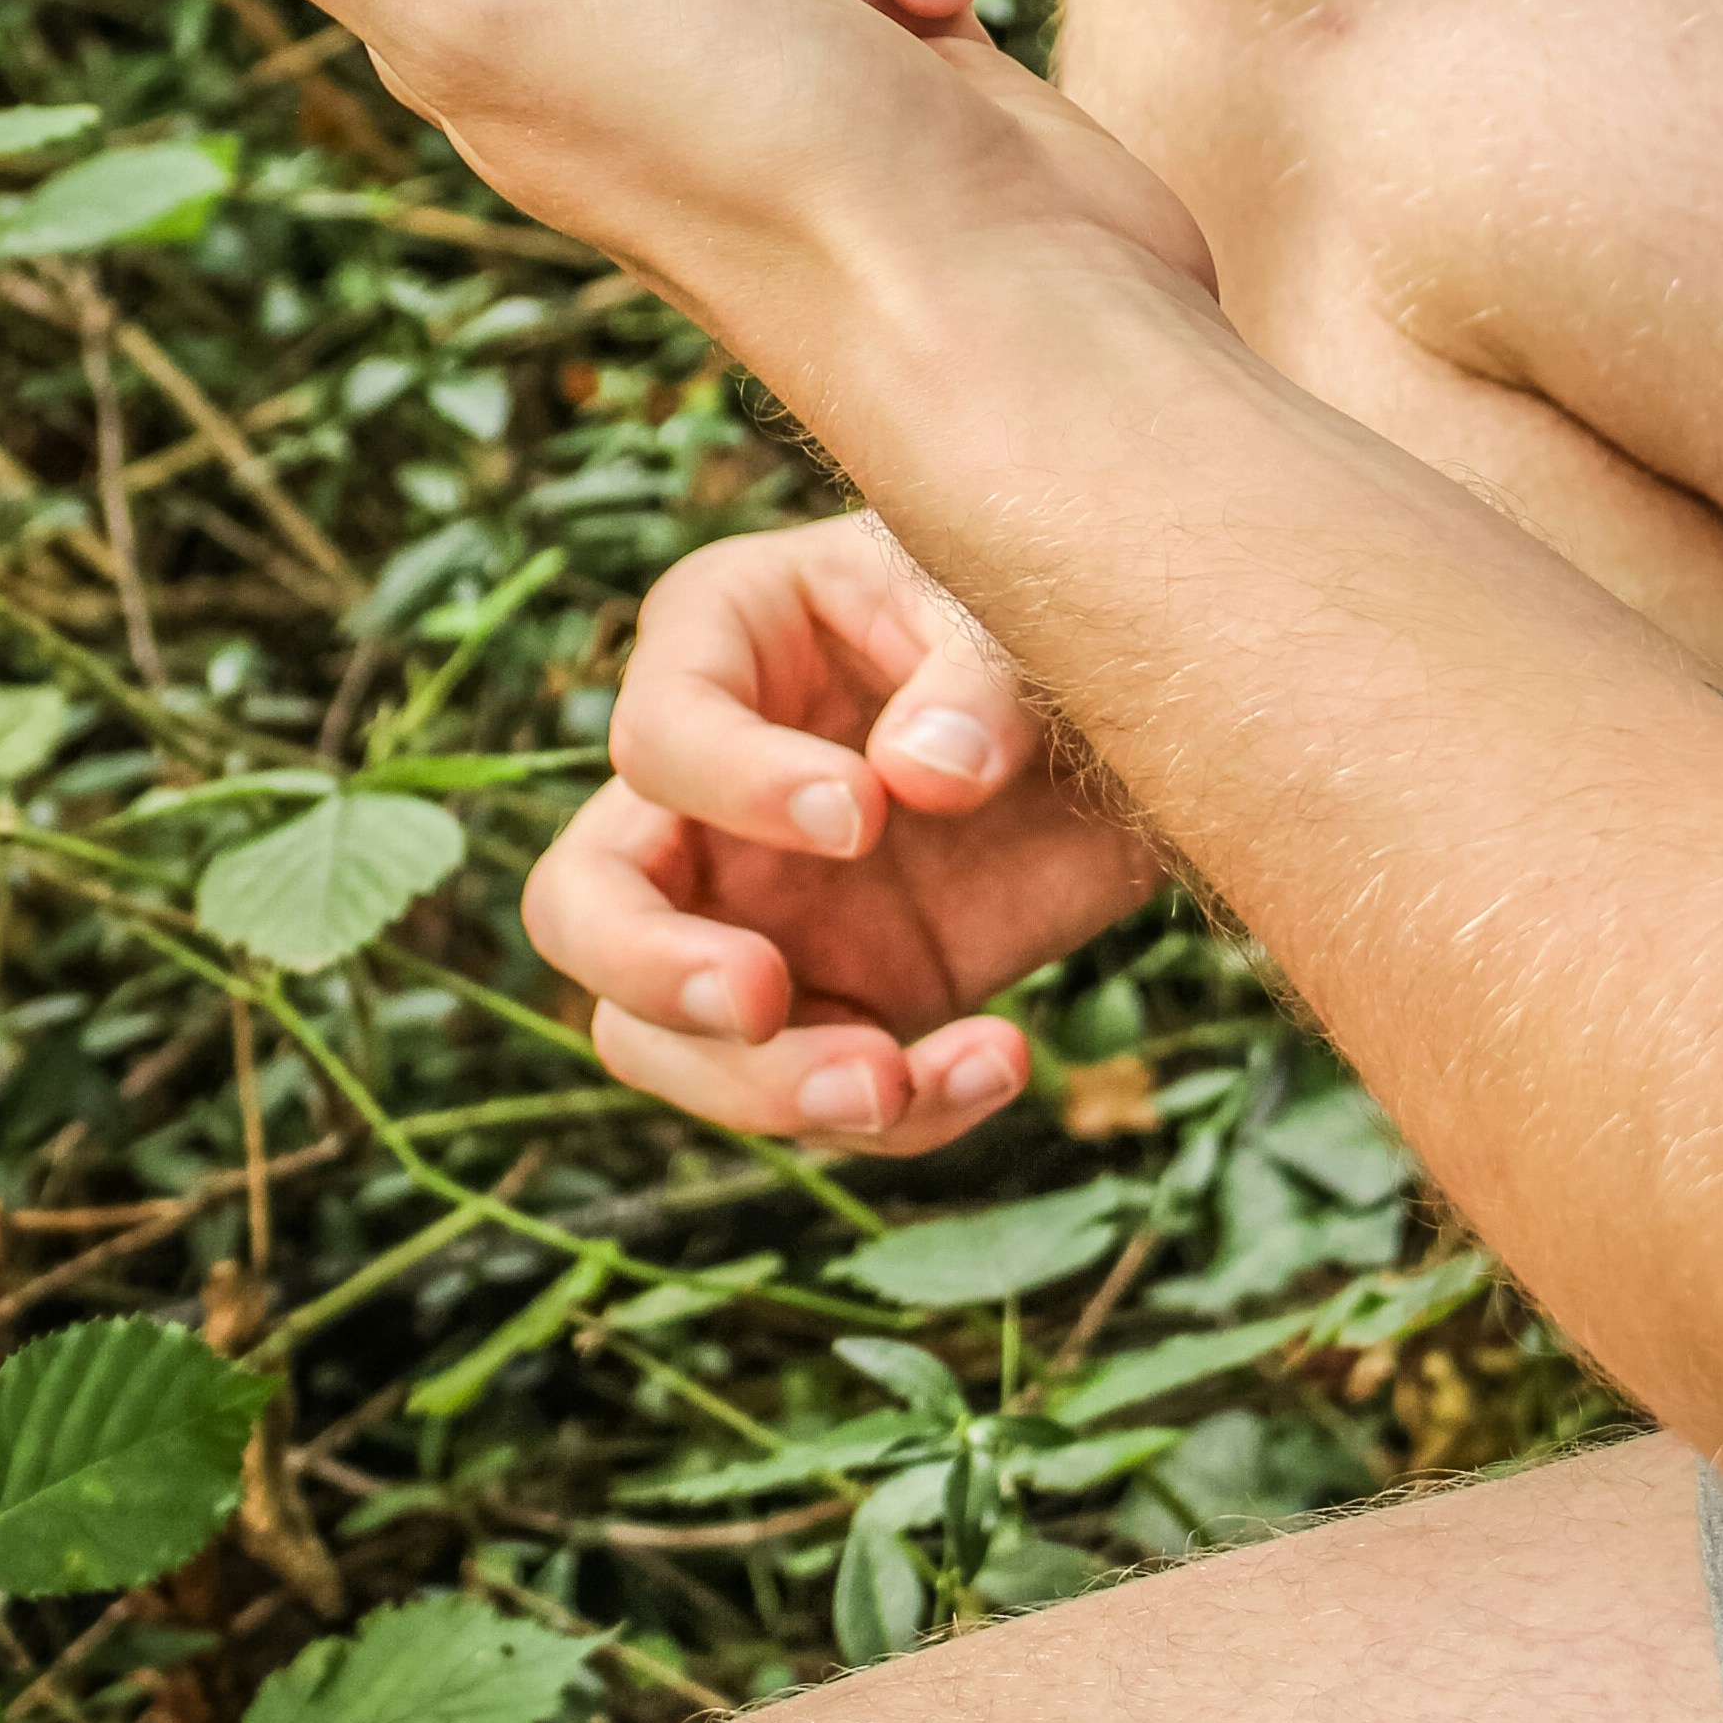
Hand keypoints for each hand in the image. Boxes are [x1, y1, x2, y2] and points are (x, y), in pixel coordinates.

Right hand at [523, 517, 1163, 1151]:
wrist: (1143, 710)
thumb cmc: (1043, 610)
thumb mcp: (1018, 610)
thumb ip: (976, 680)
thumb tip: (920, 777)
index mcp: (722, 642)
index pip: (656, 734)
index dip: (736, 788)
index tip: (864, 818)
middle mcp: (702, 792)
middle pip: (579, 906)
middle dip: (652, 969)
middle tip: (761, 997)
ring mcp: (751, 911)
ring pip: (658, 1040)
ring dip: (762, 1087)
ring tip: (894, 1080)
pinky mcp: (833, 1000)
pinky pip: (808, 1093)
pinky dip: (896, 1113)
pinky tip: (996, 1061)